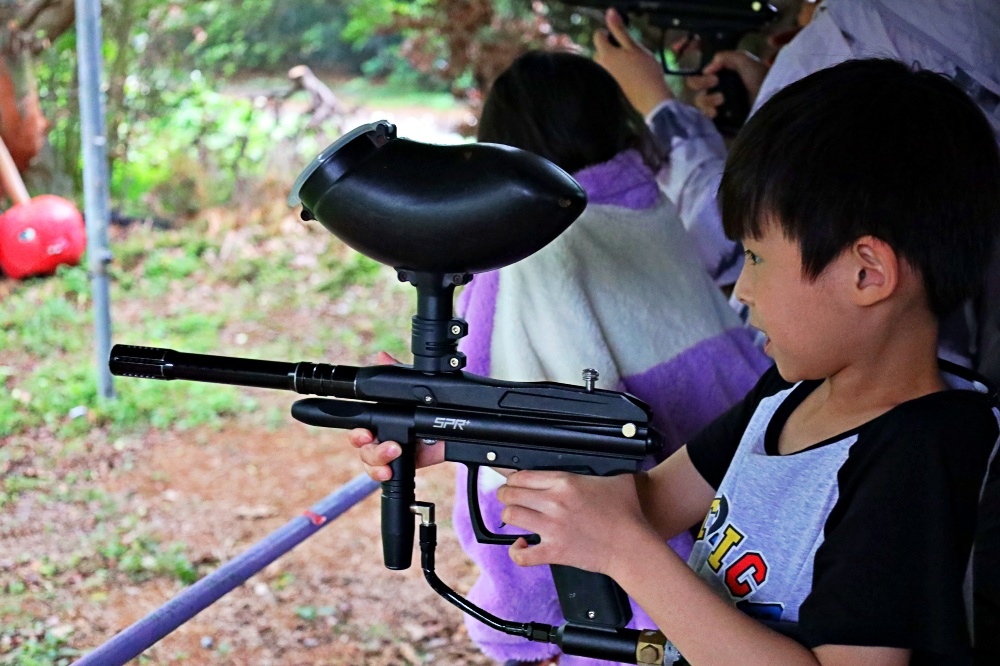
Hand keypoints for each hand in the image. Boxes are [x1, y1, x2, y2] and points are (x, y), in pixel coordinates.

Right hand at [346, 350, 445, 480]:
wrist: (454, 423)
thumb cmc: (428, 404)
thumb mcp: (413, 387)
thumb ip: (396, 373)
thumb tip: (382, 356)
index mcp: (379, 420)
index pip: (359, 428)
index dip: (358, 433)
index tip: (364, 433)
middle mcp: (381, 438)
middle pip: (363, 450)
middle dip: (370, 450)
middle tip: (387, 446)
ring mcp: (391, 453)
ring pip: (371, 463)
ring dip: (379, 461)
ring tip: (395, 453)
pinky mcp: (403, 465)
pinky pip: (386, 473)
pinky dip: (386, 474)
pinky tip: (391, 471)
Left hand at [496, 471, 652, 575]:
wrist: (633, 545)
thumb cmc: (628, 513)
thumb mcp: (616, 478)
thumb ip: (602, 467)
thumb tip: (603, 456)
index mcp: (566, 482)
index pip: (523, 475)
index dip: (512, 477)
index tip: (512, 480)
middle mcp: (555, 503)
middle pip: (511, 494)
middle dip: (505, 494)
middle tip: (508, 497)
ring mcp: (552, 528)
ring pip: (512, 516)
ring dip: (510, 516)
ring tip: (515, 516)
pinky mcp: (554, 551)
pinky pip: (523, 554)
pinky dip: (517, 551)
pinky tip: (521, 545)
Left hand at [593, 8, 672, 116]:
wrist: (650, 98)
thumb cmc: (645, 71)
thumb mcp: (634, 46)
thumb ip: (620, 30)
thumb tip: (610, 13)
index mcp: (605, 54)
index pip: (598, 35)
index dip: (610, 32)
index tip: (622, 37)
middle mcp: (600, 66)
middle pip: (601, 49)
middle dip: (612, 48)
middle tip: (630, 53)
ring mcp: (603, 78)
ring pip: (605, 62)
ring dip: (615, 61)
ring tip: (631, 66)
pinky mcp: (608, 87)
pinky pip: (609, 74)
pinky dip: (617, 73)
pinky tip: (630, 77)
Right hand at [686, 50, 767, 118]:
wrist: (771, 103)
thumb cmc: (761, 80)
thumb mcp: (746, 60)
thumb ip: (726, 57)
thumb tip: (707, 69)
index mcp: (725, 77)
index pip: (702, 76)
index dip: (702, 75)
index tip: (712, 75)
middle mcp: (721, 91)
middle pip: (697, 89)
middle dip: (701, 83)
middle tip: (714, 83)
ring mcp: (720, 109)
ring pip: (700, 103)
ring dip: (707, 99)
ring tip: (721, 100)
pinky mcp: (721, 123)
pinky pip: (705, 118)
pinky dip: (707, 113)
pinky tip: (715, 113)